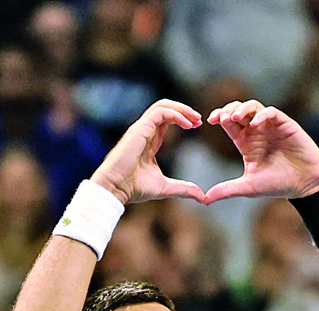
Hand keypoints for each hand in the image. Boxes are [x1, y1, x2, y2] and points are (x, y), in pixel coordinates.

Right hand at [91, 100, 206, 205]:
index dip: (182, 119)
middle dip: (184, 110)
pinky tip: (187, 124)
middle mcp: (145, 131)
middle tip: (199, 119)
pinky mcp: (140, 128)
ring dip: (182, 109)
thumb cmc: (134, 188)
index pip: (166, 120)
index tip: (196, 125)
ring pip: (162, 105)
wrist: (117, 188)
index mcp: (149, 141)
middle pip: (165, 108)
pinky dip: (176, 114)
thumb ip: (184, 189)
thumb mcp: (166, 187)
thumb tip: (201, 196)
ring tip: (195, 119)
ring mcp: (141, 128)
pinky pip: (160, 112)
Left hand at [203, 101, 318, 202]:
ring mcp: (271, 126)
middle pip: (239, 110)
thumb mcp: (248, 187)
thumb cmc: (277, 185)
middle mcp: (257, 131)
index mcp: (246, 142)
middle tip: (220, 117)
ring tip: (236, 117)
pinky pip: (272, 113)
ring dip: (243, 109)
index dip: (219, 117)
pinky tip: (256, 123)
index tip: (210, 120)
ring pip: (254, 107)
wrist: (304, 185)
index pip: (229, 123)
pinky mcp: (286, 125)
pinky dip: (263, 114)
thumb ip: (226, 190)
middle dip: (228, 109)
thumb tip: (204, 200)